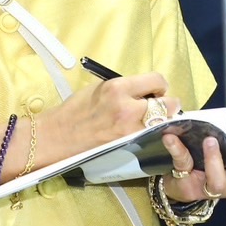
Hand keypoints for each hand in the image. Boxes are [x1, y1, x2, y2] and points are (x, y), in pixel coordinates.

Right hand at [30, 73, 178, 153]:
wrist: (57, 135)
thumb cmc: (75, 111)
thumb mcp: (100, 89)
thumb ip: (124, 88)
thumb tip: (145, 90)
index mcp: (118, 87)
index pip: (157, 80)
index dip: (159, 85)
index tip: (156, 90)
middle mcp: (127, 107)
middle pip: (168, 103)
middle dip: (167, 104)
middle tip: (159, 107)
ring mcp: (130, 129)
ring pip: (164, 122)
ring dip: (163, 120)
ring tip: (152, 121)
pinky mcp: (128, 144)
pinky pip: (153, 136)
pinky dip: (154, 133)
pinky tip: (145, 132)